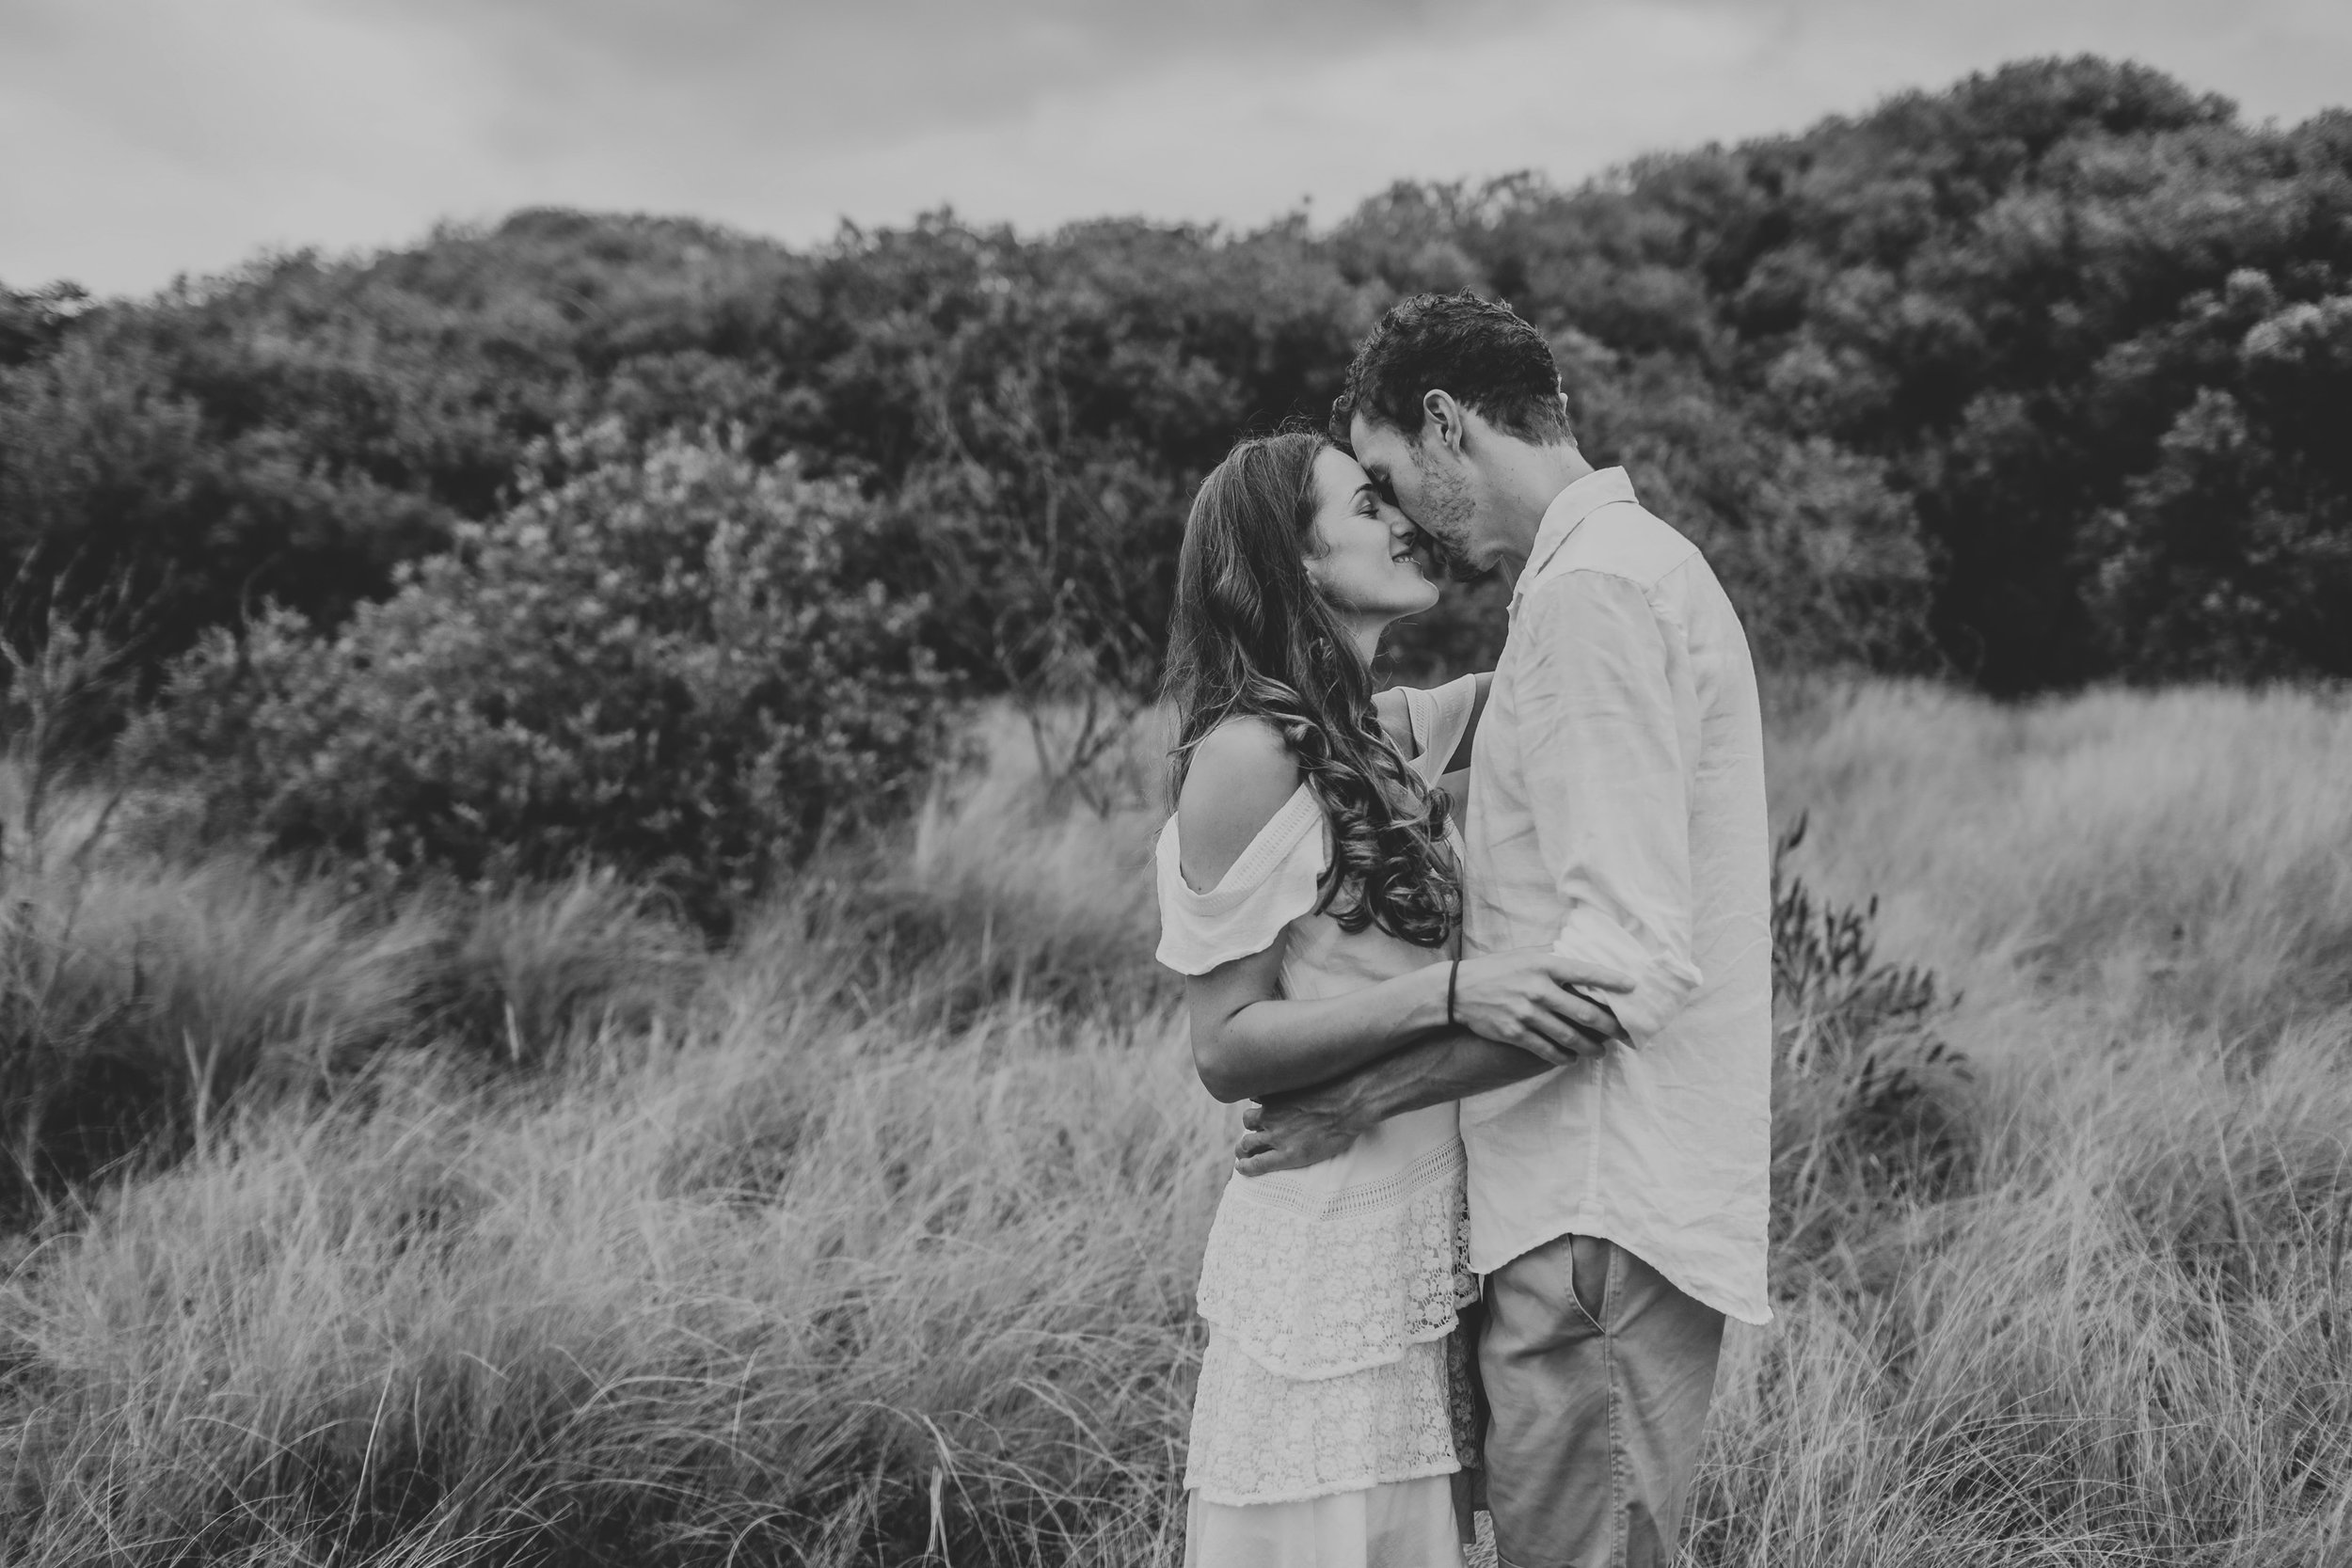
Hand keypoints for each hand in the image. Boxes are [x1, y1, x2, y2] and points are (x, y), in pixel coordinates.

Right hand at [1234, 1084, 1361, 1175]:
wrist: (1350, 1103)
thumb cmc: (1343, 1131)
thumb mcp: (1321, 1155)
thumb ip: (1298, 1155)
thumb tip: (1289, 1153)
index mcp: (1287, 1155)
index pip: (1255, 1165)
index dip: (1244, 1167)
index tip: (1240, 1167)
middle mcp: (1275, 1136)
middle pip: (1245, 1145)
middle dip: (1241, 1149)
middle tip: (1243, 1149)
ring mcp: (1274, 1114)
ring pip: (1248, 1120)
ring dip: (1251, 1123)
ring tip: (1256, 1122)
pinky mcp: (1276, 1095)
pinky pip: (1258, 1097)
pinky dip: (1260, 1099)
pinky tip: (1265, 1099)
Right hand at [1448, 948, 1630, 1065]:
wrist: (1459, 991)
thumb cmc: (1498, 969)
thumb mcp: (1525, 954)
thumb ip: (1554, 955)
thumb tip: (1584, 953)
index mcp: (1544, 965)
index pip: (1586, 972)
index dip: (1612, 981)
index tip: (1633, 987)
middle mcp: (1538, 989)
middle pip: (1584, 1012)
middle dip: (1610, 1026)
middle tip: (1625, 1033)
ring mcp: (1526, 1013)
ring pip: (1569, 1036)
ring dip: (1590, 1047)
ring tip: (1600, 1051)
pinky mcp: (1515, 1033)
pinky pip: (1546, 1049)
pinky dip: (1562, 1056)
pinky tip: (1571, 1058)